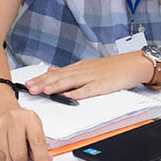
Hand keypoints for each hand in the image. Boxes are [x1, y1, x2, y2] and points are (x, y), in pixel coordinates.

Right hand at [0, 102, 50, 160]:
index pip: (38, 143)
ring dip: (9, 158)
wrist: (0, 108)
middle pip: (19, 155)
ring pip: (5, 157)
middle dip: (21, 159)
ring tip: (9, 146)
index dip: (40, 160)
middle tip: (20, 150)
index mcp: (30, 119)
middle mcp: (15, 119)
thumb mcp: (33, 128)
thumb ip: (40, 145)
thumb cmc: (19, 120)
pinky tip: (0, 146)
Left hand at [25, 53, 150, 99]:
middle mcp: (83, 71)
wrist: (133, 64)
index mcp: (79, 68)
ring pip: (71, 82)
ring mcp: (93, 77)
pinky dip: (78, 93)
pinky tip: (69, 96)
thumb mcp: (87, 66)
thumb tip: (51, 70)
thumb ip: (68, 70)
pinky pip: (89, 89)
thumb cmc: (111, 67)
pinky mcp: (103, 85)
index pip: (56, 73)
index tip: (27, 84)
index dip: (41, 79)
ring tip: (43, 91)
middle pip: (60, 77)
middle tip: (29, 88)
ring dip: (56, 86)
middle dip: (43, 83)